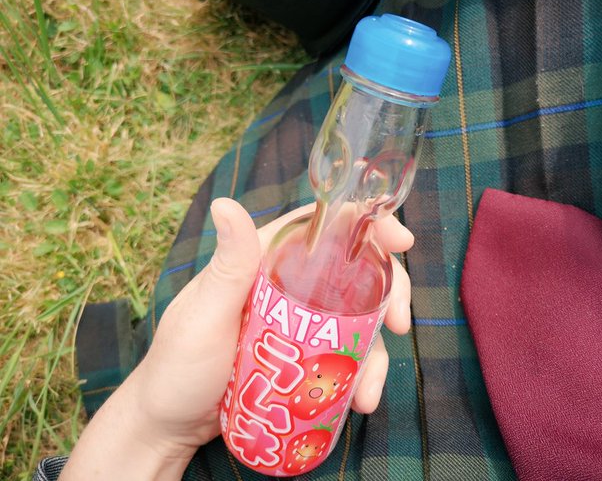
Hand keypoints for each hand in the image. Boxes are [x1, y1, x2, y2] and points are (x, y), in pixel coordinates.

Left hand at [60, 199, 412, 479]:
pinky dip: (360, 375)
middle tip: (402, 323)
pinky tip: (361, 399)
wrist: (170, 425)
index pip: (320, 227)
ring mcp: (299, 323)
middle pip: (352, 272)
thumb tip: (227, 204)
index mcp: (263, 261)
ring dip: (377, 350)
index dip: (365, 225)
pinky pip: (344, 357)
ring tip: (371, 390)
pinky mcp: (305, 357)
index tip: (401, 241)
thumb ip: (227, 266)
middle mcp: (286, 285)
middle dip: (388, 292)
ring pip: (356, 319)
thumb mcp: (203, 316)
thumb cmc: (178, 366)